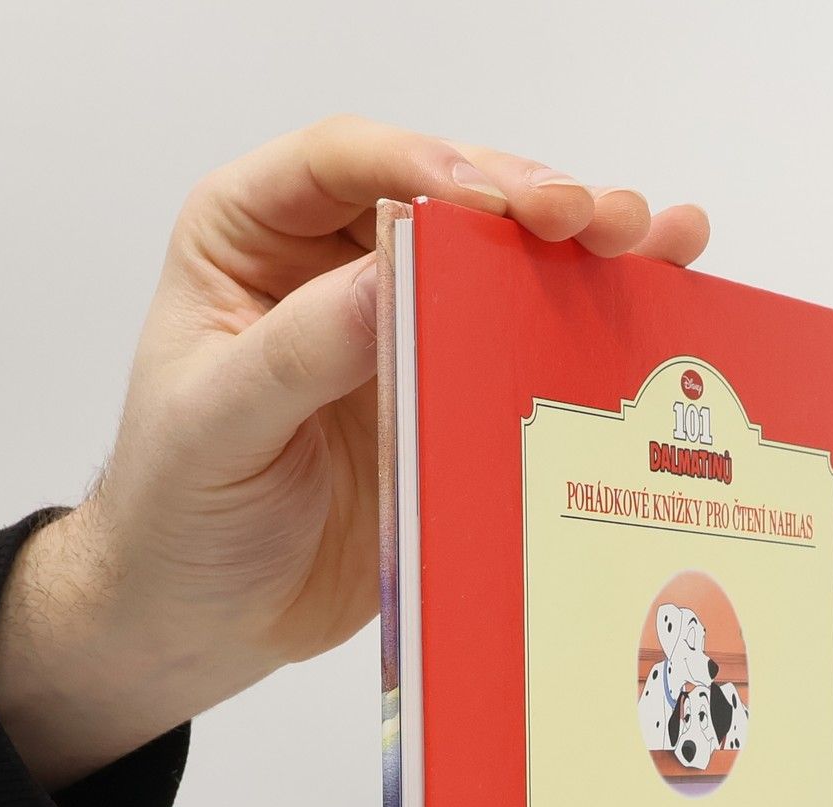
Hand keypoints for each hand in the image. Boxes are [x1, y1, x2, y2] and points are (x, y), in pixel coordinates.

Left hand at [0, 116, 709, 790]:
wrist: (200, 618)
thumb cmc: (178, 514)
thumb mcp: (217, 426)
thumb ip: (298, 351)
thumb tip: (389, 278)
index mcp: (253, 237)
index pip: (346, 163)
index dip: (426, 168)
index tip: (496, 205)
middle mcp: (333, 263)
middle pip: (446, 197)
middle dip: (531, 200)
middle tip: (595, 219)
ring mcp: (400, 329)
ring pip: (500, 261)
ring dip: (582, 246)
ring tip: (654, 238)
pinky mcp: (448, 397)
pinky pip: (519, 346)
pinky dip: (586, 322)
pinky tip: (653, 297)